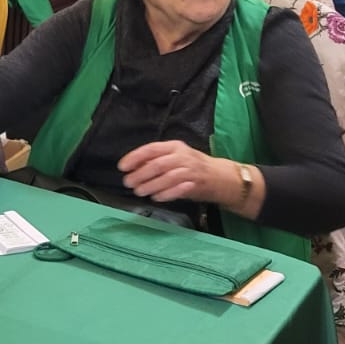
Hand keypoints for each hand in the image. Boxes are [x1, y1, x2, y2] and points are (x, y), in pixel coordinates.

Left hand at [117, 140, 231, 202]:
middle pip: (157, 165)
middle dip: (140, 174)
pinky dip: (164, 194)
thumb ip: (157, 160)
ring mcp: (190, 170)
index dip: (135, 157)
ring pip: (166, 177)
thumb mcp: (176, 157)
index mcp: (175, 146)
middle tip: (128, 183)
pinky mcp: (196, 184)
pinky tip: (155, 197)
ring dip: (150, 185)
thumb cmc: (194, 166)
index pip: (151, 149)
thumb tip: (134, 167)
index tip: (122, 167)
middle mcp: (182, 156)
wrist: (221, 177)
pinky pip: (177, 189)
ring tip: (139, 192)